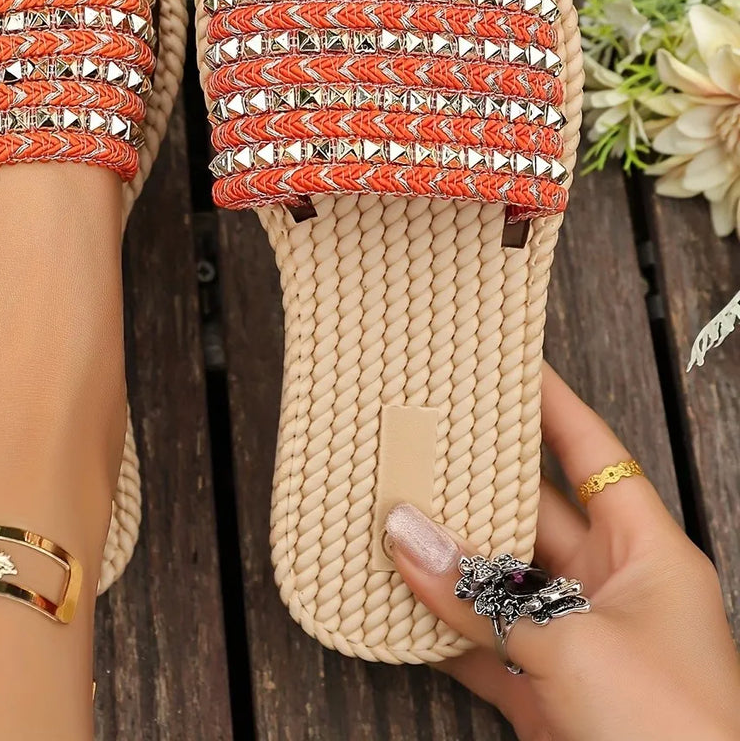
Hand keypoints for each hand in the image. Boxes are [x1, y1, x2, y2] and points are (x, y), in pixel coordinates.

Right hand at [384, 363, 739, 740]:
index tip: (500, 360)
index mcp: (645, 552)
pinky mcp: (544, 690)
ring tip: (388, 508)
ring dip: (446, 556)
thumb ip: (483, 594)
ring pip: (496, 579)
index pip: (591, 452)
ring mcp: (574, 639)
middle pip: (529, 511)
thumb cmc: (675, 734)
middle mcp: (609, 586)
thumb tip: (405, 534)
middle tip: (417, 435)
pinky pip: (480, 641)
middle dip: (473, 479)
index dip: (548, 402)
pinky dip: (439, 626)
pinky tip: (395, 598)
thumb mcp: (577, 647)